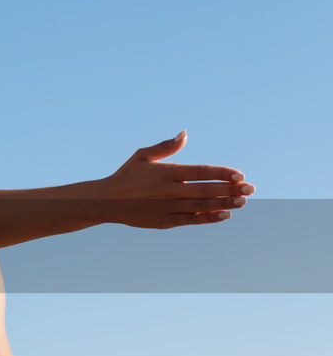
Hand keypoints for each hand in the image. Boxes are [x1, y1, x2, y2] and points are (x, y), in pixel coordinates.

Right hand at [100, 130, 253, 228]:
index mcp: (166, 173)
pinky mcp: (164, 221)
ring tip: (242, 202)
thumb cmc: (126, 176)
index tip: (239, 175)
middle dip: (230, 189)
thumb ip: (165, 147)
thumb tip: (185, 133)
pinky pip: (191, 219)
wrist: (106, 201)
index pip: (201, 172)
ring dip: (224, 203)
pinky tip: (224, 215)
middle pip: (206, 190)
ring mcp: (167, 207)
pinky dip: (208, 218)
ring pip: (202, 206)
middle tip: (250, 189)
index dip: (222, 173)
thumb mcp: (142, 156)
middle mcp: (169, 190)